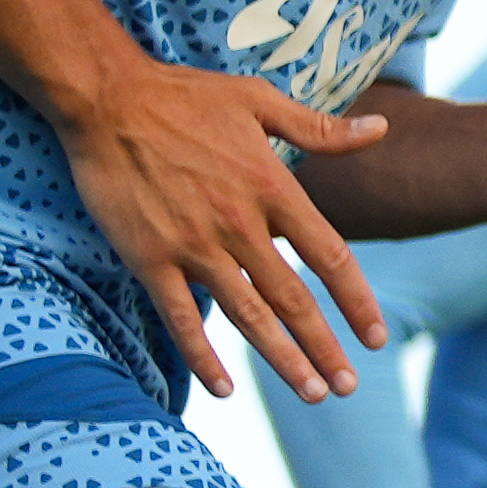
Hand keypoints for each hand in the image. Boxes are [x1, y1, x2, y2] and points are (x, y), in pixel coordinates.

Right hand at [55, 53, 393, 399]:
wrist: (105, 98)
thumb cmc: (184, 95)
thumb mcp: (259, 100)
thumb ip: (321, 128)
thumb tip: (381, 129)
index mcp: (271, 187)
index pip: (330, 256)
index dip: (357, 301)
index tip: (376, 336)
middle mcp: (238, 223)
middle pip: (294, 299)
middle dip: (324, 347)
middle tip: (347, 386)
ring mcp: (193, 245)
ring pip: (248, 316)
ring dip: (282, 359)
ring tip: (311, 392)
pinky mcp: (149, 257)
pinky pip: (180, 318)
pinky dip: (202, 357)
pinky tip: (221, 388)